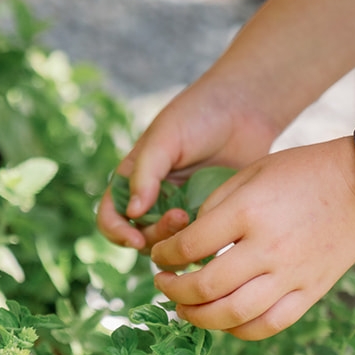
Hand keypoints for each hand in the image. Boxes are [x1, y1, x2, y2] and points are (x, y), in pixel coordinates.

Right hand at [97, 79, 279, 250]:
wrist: (243, 108)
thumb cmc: (197, 116)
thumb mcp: (164, 138)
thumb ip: (145, 174)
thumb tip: (131, 213)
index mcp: (134, 177)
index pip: (111, 215)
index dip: (116, 231)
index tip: (135, 238)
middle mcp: (155, 198)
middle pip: (141, 236)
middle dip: (154, 235)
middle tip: (180, 217)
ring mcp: (182, 209)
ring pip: (169, 246)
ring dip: (177, 242)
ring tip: (194, 218)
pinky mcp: (210, 216)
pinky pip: (199, 243)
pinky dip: (201, 244)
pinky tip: (212, 228)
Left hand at [150, 138, 354, 338]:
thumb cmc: (300, 171)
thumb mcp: (250, 172)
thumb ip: (217, 205)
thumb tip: (192, 239)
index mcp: (247, 212)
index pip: (192, 245)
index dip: (167, 254)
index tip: (158, 255)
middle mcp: (267, 248)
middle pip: (207, 286)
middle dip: (175, 291)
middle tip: (162, 285)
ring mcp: (291, 275)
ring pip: (235, 314)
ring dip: (201, 318)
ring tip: (184, 310)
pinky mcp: (310, 293)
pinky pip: (269, 324)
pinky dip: (240, 329)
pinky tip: (223, 321)